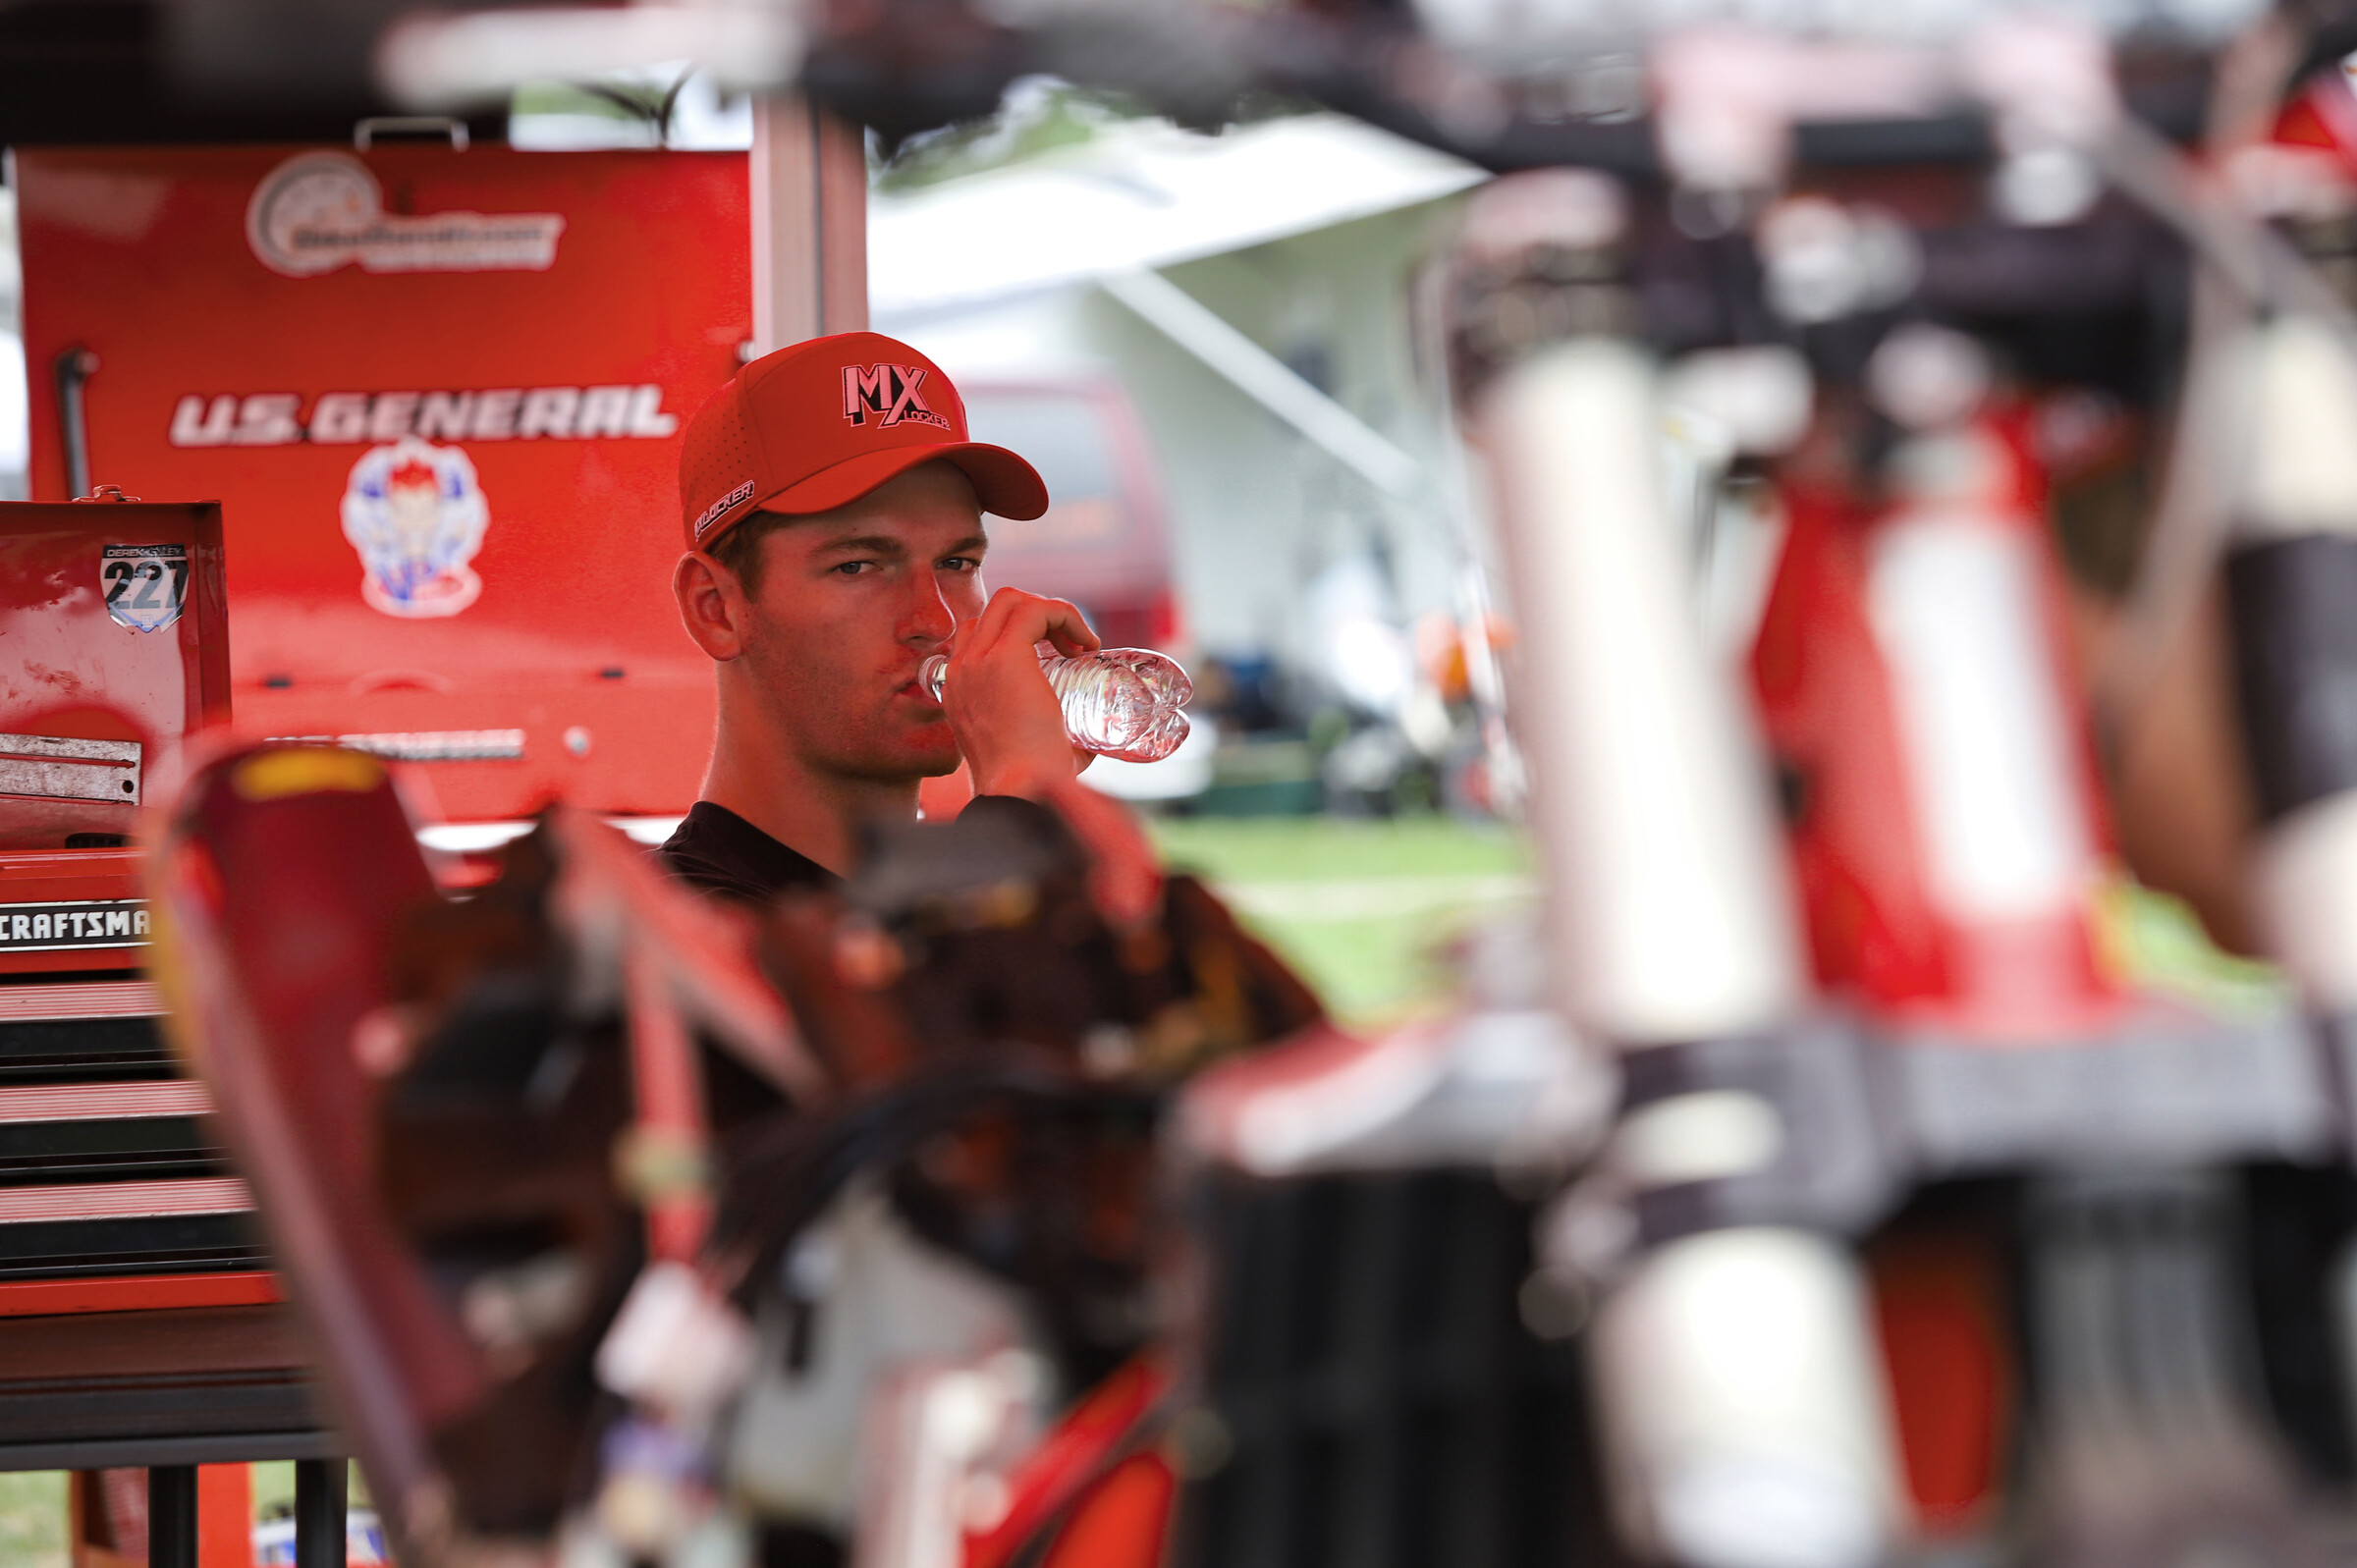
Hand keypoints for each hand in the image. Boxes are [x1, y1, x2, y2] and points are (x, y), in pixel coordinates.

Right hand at [943, 587, 1100, 799]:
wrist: (1020, 793)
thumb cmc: (1031, 784)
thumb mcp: (1028, 751)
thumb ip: (1051, 740)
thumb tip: (1090, 742)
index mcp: (958, 688)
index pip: (978, 632)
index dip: (1021, 633)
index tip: (1059, 657)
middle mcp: (962, 669)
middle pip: (996, 608)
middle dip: (1039, 615)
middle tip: (1072, 649)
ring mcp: (978, 661)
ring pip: (1012, 600)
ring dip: (1052, 612)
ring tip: (1080, 644)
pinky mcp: (1004, 658)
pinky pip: (1036, 611)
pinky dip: (1065, 615)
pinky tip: (1087, 642)